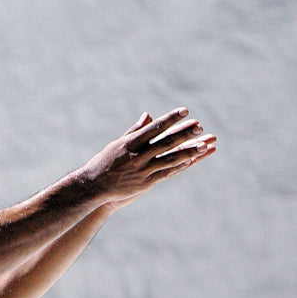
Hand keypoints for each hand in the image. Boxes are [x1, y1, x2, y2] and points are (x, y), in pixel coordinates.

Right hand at [79, 108, 216, 206]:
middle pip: (165, 142)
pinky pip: (165, 173)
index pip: (154, 128)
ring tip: (203, 145)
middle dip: (183, 133)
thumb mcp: (118, 144)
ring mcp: (142, 170)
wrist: (93, 186)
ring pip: (169, 159)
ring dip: (187, 151)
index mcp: (130, 143)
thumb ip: (135, 130)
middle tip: (199, 125)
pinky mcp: (144, 183)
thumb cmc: (104, 162)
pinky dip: (178, 166)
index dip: (170, 119)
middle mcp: (137, 155)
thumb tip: (148, 115)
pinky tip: (191, 161)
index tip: (185, 110)